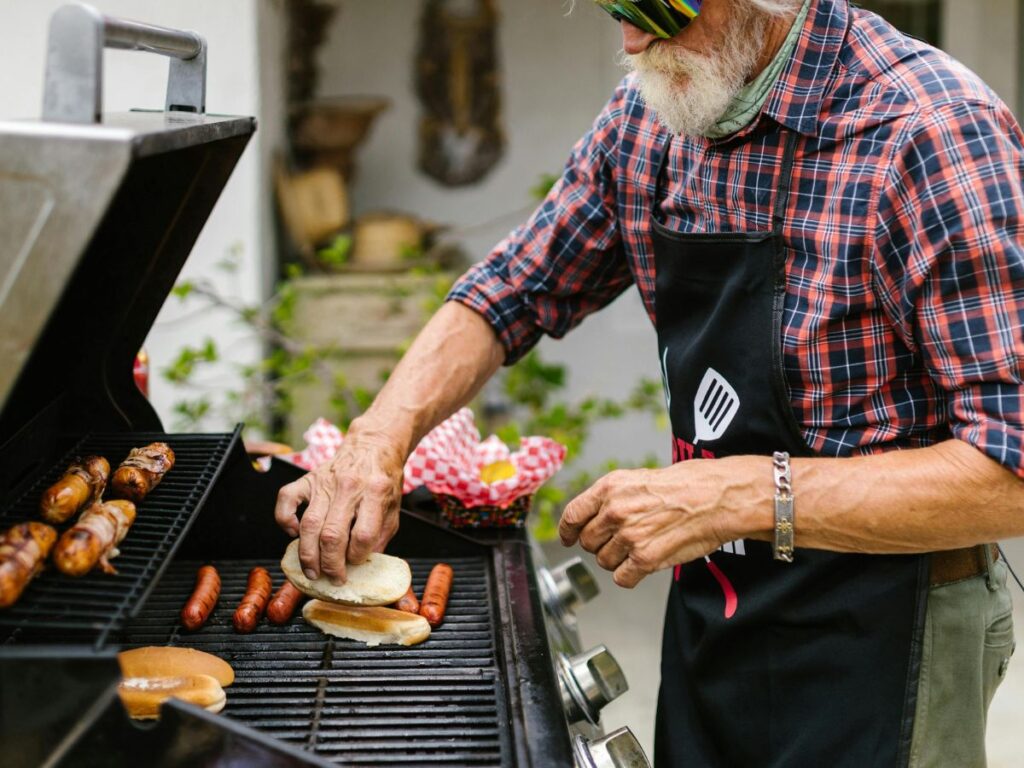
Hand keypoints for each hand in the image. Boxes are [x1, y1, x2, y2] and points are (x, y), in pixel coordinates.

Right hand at [274, 432, 404, 583]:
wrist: (373, 445)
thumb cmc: (383, 480)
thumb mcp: (393, 508)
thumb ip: (380, 536)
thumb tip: (362, 566)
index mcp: (375, 492)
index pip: (362, 535)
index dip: (357, 556)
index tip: (355, 563)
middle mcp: (349, 486)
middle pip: (332, 535)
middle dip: (330, 564)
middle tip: (332, 578)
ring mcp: (325, 482)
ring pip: (309, 524)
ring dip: (308, 554)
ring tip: (312, 571)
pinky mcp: (308, 478)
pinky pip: (286, 499)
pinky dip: (285, 520)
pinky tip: (293, 534)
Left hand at [558, 458, 763, 587]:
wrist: (717, 497)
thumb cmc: (685, 485)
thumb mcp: (638, 478)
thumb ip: (611, 497)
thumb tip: (592, 516)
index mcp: (609, 488)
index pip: (572, 515)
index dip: (567, 530)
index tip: (569, 538)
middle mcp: (614, 511)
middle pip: (587, 542)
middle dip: (600, 545)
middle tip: (620, 540)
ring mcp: (629, 536)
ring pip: (603, 562)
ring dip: (617, 560)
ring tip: (639, 547)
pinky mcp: (645, 559)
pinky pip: (622, 578)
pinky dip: (630, 575)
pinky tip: (643, 564)